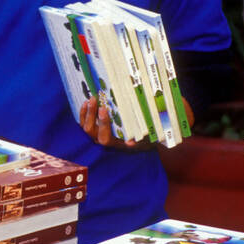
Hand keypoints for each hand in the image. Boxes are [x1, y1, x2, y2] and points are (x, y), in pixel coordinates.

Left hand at [79, 96, 194, 148]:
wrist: (158, 125)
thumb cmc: (159, 126)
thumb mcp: (158, 129)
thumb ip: (151, 133)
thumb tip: (131, 143)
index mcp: (123, 143)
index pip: (108, 140)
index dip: (105, 127)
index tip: (105, 110)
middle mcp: (112, 141)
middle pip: (95, 136)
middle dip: (95, 119)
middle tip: (99, 103)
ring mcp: (104, 134)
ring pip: (88, 129)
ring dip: (88, 115)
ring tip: (92, 99)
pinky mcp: (100, 126)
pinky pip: (87, 123)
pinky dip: (85, 113)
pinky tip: (87, 102)